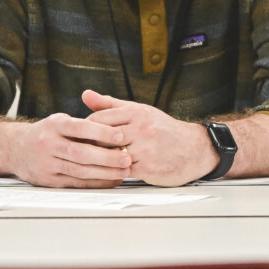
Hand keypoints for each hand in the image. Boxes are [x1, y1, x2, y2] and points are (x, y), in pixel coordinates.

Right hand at [0, 113, 132, 188]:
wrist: (15, 149)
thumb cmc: (45, 133)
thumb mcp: (59, 121)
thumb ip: (81, 124)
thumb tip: (112, 125)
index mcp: (54, 126)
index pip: (79, 128)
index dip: (100, 132)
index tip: (119, 135)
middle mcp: (49, 144)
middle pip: (80, 153)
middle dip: (106, 157)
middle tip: (126, 157)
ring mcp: (47, 164)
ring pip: (79, 170)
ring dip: (105, 172)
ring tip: (123, 170)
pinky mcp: (49, 181)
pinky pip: (76, 183)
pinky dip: (96, 183)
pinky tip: (111, 180)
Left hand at [81, 89, 218, 186]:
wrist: (193, 149)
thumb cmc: (163, 129)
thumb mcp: (138, 111)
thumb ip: (109, 104)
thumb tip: (85, 94)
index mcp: (136, 112)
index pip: (99, 119)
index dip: (84, 129)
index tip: (76, 135)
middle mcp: (141, 128)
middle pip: (102, 137)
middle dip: (88, 145)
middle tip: (75, 151)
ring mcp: (146, 148)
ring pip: (111, 156)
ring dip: (98, 161)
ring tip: (86, 163)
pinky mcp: (149, 167)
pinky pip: (122, 171)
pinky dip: (112, 173)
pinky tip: (105, 173)